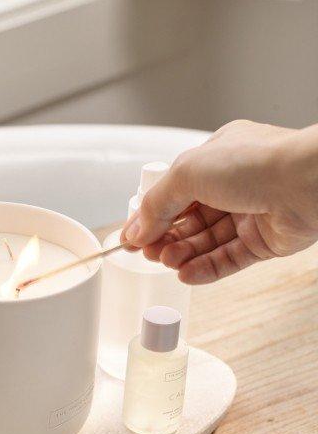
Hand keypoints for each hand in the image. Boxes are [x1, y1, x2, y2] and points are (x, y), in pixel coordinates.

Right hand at [121, 120, 317, 284]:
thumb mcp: (187, 172)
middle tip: (147, 252)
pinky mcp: (264, 241)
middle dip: (165, 237)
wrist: (307, 182)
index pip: (176, 191)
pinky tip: (186, 275)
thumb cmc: (257, 163)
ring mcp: (250, 214)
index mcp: (217, 158)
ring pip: (206, 241)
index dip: (152, 214)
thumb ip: (157, 203)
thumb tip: (137, 229)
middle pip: (189, 219)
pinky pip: (228, 260)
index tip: (132, 236)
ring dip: (183, 254)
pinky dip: (205, 269)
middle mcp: (234, 185)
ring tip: (167, 262)